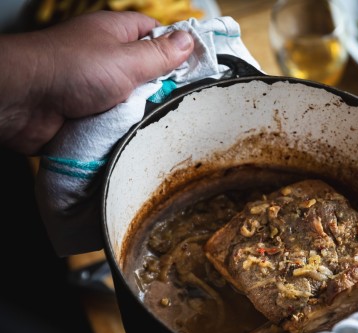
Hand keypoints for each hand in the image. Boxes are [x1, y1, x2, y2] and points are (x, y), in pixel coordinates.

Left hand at [0, 11, 194, 154]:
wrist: (23, 102)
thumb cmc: (68, 69)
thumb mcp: (127, 60)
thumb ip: (160, 54)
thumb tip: (188, 40)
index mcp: (115, 34)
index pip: (154, 34)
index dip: (175, 48)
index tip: (196, 66)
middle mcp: (104, 58)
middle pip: (146, 72)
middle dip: (160, 89)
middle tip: (175, 101)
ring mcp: (94, 86)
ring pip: (132, 100)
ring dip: (140, 113)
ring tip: (153, 121)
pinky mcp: (85, 113)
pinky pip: (114, 122)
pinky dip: (122, 129)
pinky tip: (130, 134)